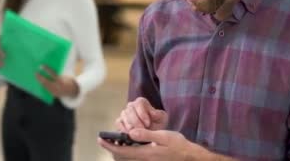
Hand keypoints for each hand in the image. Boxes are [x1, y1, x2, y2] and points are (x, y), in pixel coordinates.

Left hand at [36, 65, 78, 97]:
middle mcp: (57, 87)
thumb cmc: (67, 81)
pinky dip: (43, 85)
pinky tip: (40, 82)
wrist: (73, 91)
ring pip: (45, 86)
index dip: (46, 70)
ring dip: (40, 81)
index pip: (52, 74)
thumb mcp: (64, 76)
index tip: (41, 65)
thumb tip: (48, 69)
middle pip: (46, 82)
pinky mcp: (53, 94)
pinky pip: (46, 89)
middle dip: (40, 77)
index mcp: (61, 81)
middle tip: (35, 73)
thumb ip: (57, 74)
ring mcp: (55, 91)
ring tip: (36, 76)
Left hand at [99, 129, 230, 160]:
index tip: (100, 139)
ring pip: (128, 154)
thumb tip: (130, 132)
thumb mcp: (163, 137)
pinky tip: (128, 142)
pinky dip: (128, 148)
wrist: (189, 156)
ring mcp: (147, 159)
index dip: (110, 145)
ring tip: (112, 139)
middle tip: (102, 139)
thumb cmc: (178, 145)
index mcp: (145, 152)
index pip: (122, 149)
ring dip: (119, 148)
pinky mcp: (150, 158)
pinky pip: (134, 154)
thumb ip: (146, 135)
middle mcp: (144, 157)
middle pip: (123, 153)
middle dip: (111, 147)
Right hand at [116, 97, 167, 131]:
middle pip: (130, 110)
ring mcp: (124, 113)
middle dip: (136, 121)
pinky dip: (123, 129)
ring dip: (130, 125)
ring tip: (136, 133)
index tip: (148, 123)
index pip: (139, 103)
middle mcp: (131, 106)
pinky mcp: (119, 121)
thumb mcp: (162, 118)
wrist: (152, 132)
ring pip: (124, 116)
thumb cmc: (157, 123)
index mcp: (141, 102)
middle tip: (142, 130)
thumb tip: (152, 113)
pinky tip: (130, 135)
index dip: (142, 113)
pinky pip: (118, 123)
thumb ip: (158, 115)